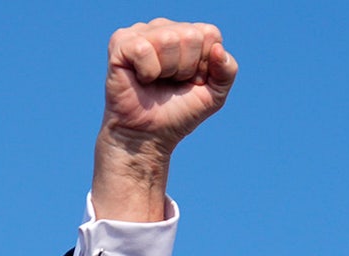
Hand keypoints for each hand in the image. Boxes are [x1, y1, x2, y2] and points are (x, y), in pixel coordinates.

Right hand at [93, 19, 238, 220]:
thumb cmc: (179, 112)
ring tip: (156, 81)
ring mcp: (141, 33)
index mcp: (187, 34)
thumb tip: (217, 48)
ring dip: (167, 70)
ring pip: (169, 39)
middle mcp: (164, 28)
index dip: (205, 65)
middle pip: (191, 35)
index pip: (210, 34)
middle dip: (186, 68)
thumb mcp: (214, 94)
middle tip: (172, 83)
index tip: (192, 81)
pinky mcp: (120, 43)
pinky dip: (148, 72)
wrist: (149, 135)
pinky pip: (144, 49)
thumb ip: (227, 70)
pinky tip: (141, 79)